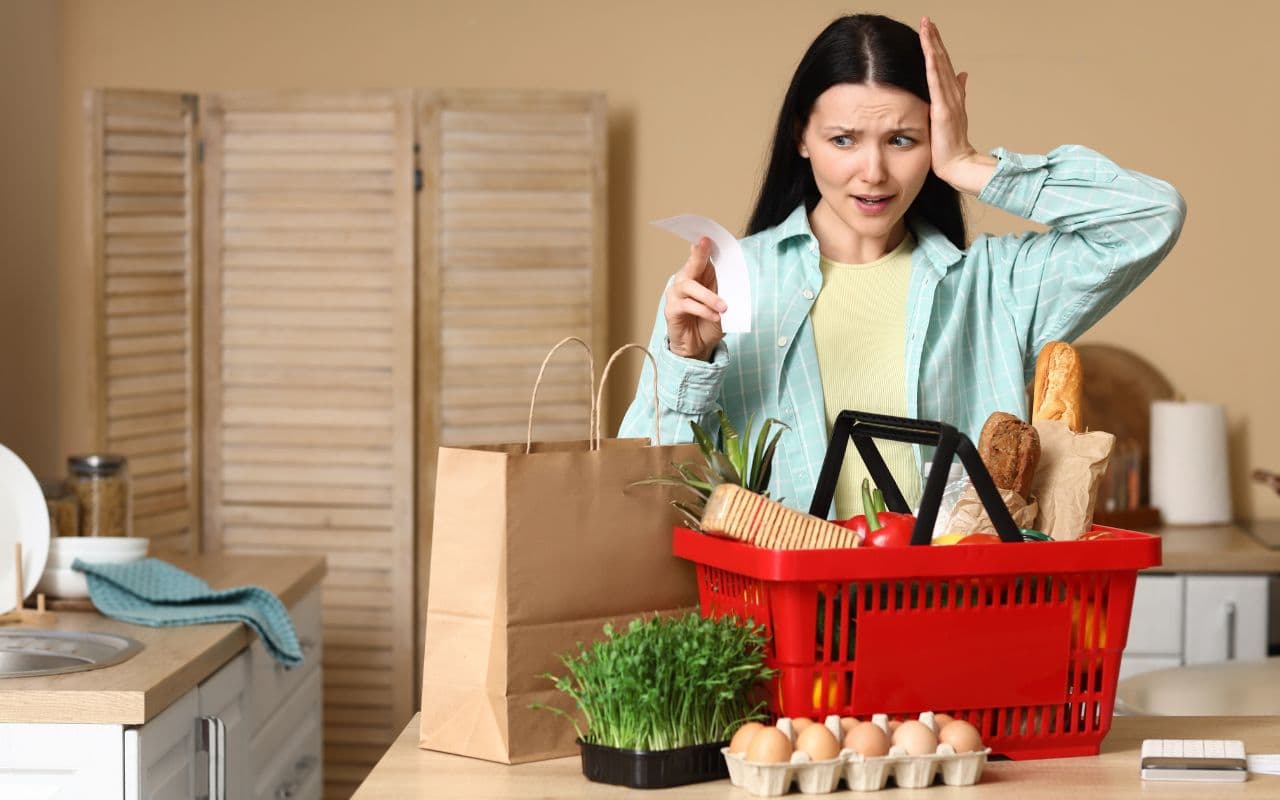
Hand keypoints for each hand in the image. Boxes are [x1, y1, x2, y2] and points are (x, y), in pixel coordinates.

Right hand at [664, 237, 725, 360]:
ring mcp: (676, 294)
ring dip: (709, 296)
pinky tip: (714, 316)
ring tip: (724, 307)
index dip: (703, 246)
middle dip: (698, 253)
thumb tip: (733, 273)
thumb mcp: (722, 303)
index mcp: (699, 276)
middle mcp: (685, 281)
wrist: (699, 346)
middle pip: (691, 264)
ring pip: (689, 286)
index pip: (701, 257)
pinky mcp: (672, 309)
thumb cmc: (710, 321)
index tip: (708, 235)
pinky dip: (703, 310)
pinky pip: (687, 305)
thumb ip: (724, 287)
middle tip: (704, 243)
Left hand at [920, 17, 994, 194]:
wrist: (957, 163)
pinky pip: (937, 83)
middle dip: (934, 39)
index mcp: (952, 95)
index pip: (943, 66)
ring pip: (940, 66)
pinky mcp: (943, 110)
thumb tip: (963, 74)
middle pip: (942, 60)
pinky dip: (933, 65)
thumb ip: (957, 93)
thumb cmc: (950, 145)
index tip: (929, 29)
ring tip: (927, 26)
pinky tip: (929, 51)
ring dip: (933, 45)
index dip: (936, 47)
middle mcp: (952, 94)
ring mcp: (949, 101)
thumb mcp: (951, 115)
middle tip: (927, 19)